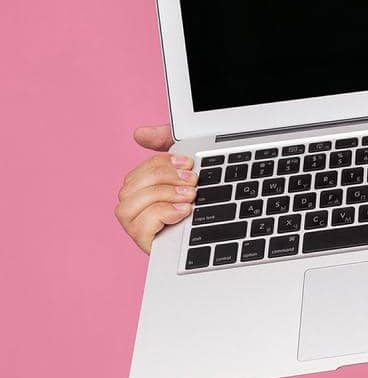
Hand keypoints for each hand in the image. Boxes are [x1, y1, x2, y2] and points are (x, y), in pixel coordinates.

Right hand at [115, 124, 195, 253]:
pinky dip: (162, 214)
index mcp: (145, 190)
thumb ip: (167, 144)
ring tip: (190, 196)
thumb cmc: (206, 199)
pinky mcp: (147, 244)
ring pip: (126, 206)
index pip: (138, 172)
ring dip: (161, 195)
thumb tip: (140, 133)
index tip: (188, 162)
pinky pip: (139, 226)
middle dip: (163, 178)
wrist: (231, 230)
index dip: (161, 163)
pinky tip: (184, 211)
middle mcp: (136, 210)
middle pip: (128, 188)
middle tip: (192, 180)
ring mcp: (139, 228)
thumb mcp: (190, 168)